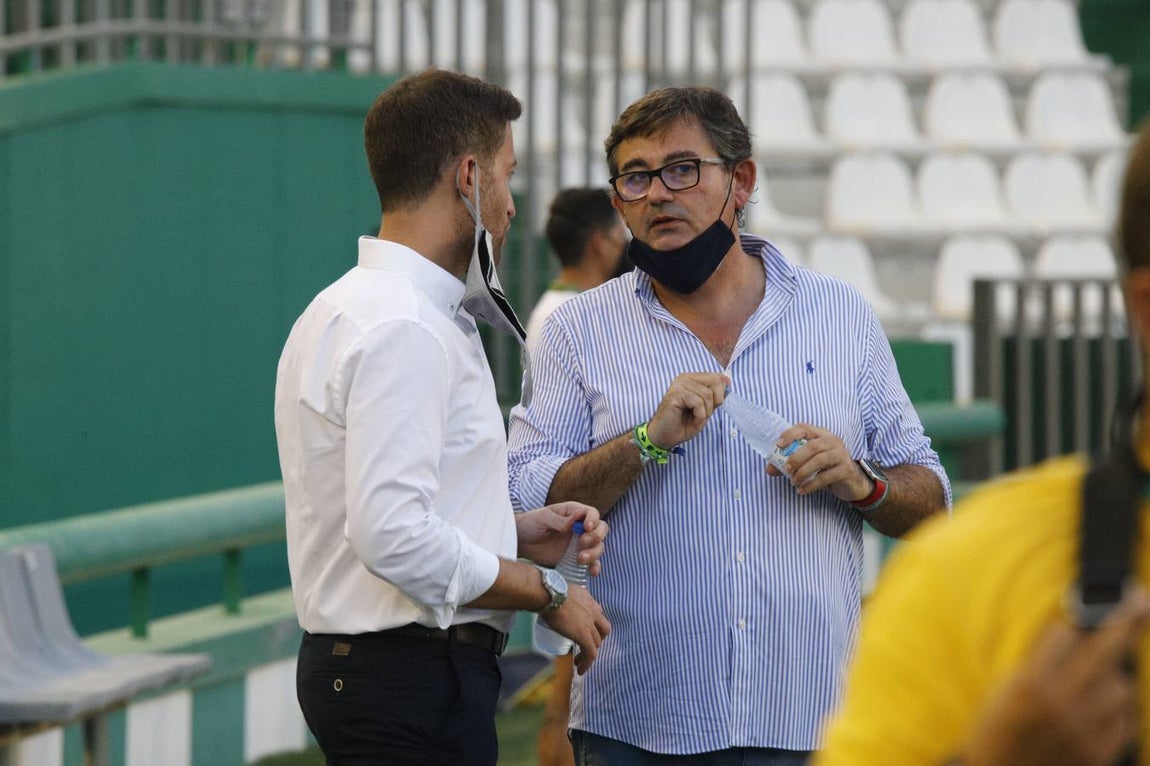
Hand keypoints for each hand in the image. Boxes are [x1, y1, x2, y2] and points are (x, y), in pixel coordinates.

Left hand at [516, 502, 607, 575]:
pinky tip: (592, 572)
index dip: (593, 519)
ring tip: (580, 559)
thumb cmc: (530, 524)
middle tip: (583, 542)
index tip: (586, 527)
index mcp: (573, 513)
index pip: (592, 513)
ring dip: (594, 553)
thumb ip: (560, 520)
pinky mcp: (575, 558)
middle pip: (600, 530)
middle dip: (596, 536)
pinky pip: (591, 563)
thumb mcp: (543, 518)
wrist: (520, 542)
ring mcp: (579, 544)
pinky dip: (594, 567)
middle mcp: (580, 528)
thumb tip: (577, 518)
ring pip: (598, 547)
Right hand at [540, 585, 610, 673]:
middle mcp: (593, 611)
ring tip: (578, 662)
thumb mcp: (561, 590)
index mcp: (588, 599)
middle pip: (603, 630)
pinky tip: (580, 670)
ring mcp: (590, 625)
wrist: (550, 594)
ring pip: (597, 643)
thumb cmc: (549, 591)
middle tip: (584, 646)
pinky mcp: (584, 636)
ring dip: (589, 654)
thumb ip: (561, 597)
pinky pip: (591, 653)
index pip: (598, 613)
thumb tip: (549, 600)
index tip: (585, 631)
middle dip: (596, 640)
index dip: (593, 624)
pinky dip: (587, 663)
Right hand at [645, 372, 728, 449]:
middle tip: (705, 414)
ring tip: (697, 418)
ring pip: (707, 394)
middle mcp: (684, 379)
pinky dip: (700, 415)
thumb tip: (727, 382)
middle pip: (714, 382)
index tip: (718, 403)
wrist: (665, 436)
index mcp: (691, 379)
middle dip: (715, 402)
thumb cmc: (683, 424)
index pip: (716, 376)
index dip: (722, 391)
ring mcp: (678, 385)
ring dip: (706, 411)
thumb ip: (714, 396)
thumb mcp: (705, 409)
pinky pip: (697, 402)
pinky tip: (693, 420)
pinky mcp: (674, 395)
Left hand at [765, 422, 868, 501]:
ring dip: (803, 472)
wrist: (851, 482)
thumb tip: (769, 469)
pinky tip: (802, 490)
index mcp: (821, 434)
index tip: (778, 445)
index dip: (790, 435)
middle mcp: (832, 441)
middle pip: (812, 445)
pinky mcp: (846, 470)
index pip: (804, 428)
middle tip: (786, 470)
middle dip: (796, 458)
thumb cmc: (826, 468)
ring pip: (819, 460)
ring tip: (794, 482)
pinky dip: (811, 484)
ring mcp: (841, 454)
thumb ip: (789, 463)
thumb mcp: (808, 463)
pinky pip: (826, 476)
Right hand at [959, 590, 1149, 765]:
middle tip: (1139, 600)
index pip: (1062, 635)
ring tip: (1094, 685)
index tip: (1080, 618)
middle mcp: (1059, 705)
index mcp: (1028, 684)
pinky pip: (1126, 721)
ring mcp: (1083, 732)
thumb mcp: (1002, 690)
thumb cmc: (995, 733)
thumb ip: (1036, 662)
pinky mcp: (1098, 755)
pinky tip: (1099, 712)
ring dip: (1112, 679)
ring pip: (1121, 688)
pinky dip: (1118, 711)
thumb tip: (1072, 633)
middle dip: (1124, 622)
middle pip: (1103, 652)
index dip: (1066, 629)